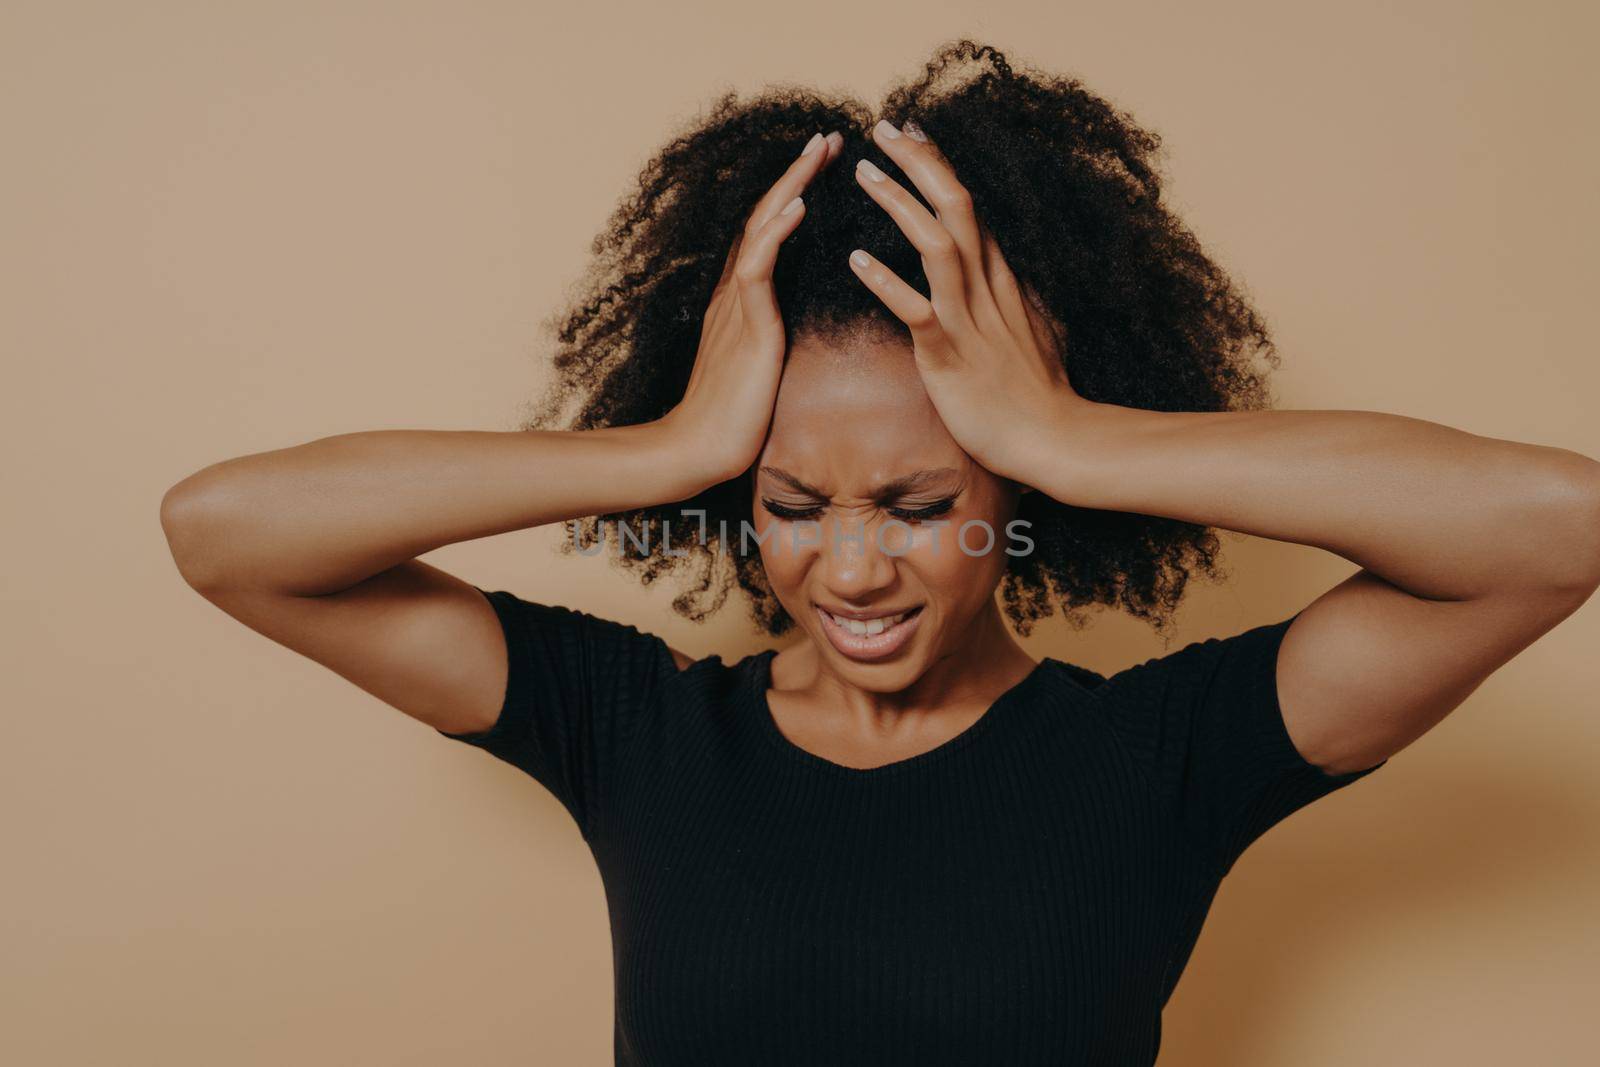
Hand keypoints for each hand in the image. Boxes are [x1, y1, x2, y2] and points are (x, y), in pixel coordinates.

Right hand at [659, 129, 843, 484]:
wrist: (700, 451)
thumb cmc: (734, 419)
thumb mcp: (762, 365)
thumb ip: (772, 334)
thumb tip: (791, 322)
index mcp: (745, 301)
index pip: (771, 232)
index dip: (796, 193)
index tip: (825, 164)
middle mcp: (737, 293)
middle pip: (766, 216)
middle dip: (798, 174)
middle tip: (827, 136)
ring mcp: (738, 306)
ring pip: (762, 229)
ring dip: (792, 186)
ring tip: (819, 152)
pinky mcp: (745, 328)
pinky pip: (758, 270)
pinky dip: (777, 234)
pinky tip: (798, 207)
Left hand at [846, 119, 1092, 482]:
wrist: (1055, 439)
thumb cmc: (1038, 393)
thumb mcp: (1030, 330)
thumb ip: (1010, 298)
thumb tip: (1004, 277)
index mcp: (1002, 278)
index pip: (969, 206)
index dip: (939, 166)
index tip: (912, 133)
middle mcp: (987, 287)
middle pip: (956, 206)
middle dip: (919, 162)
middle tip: (881, 128)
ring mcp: (969, 319)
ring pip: (936, 243)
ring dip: (899, 204)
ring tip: (864, 173)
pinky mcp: (950, 355)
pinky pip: (915, 310)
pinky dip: (885, 282)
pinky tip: (855, 260)